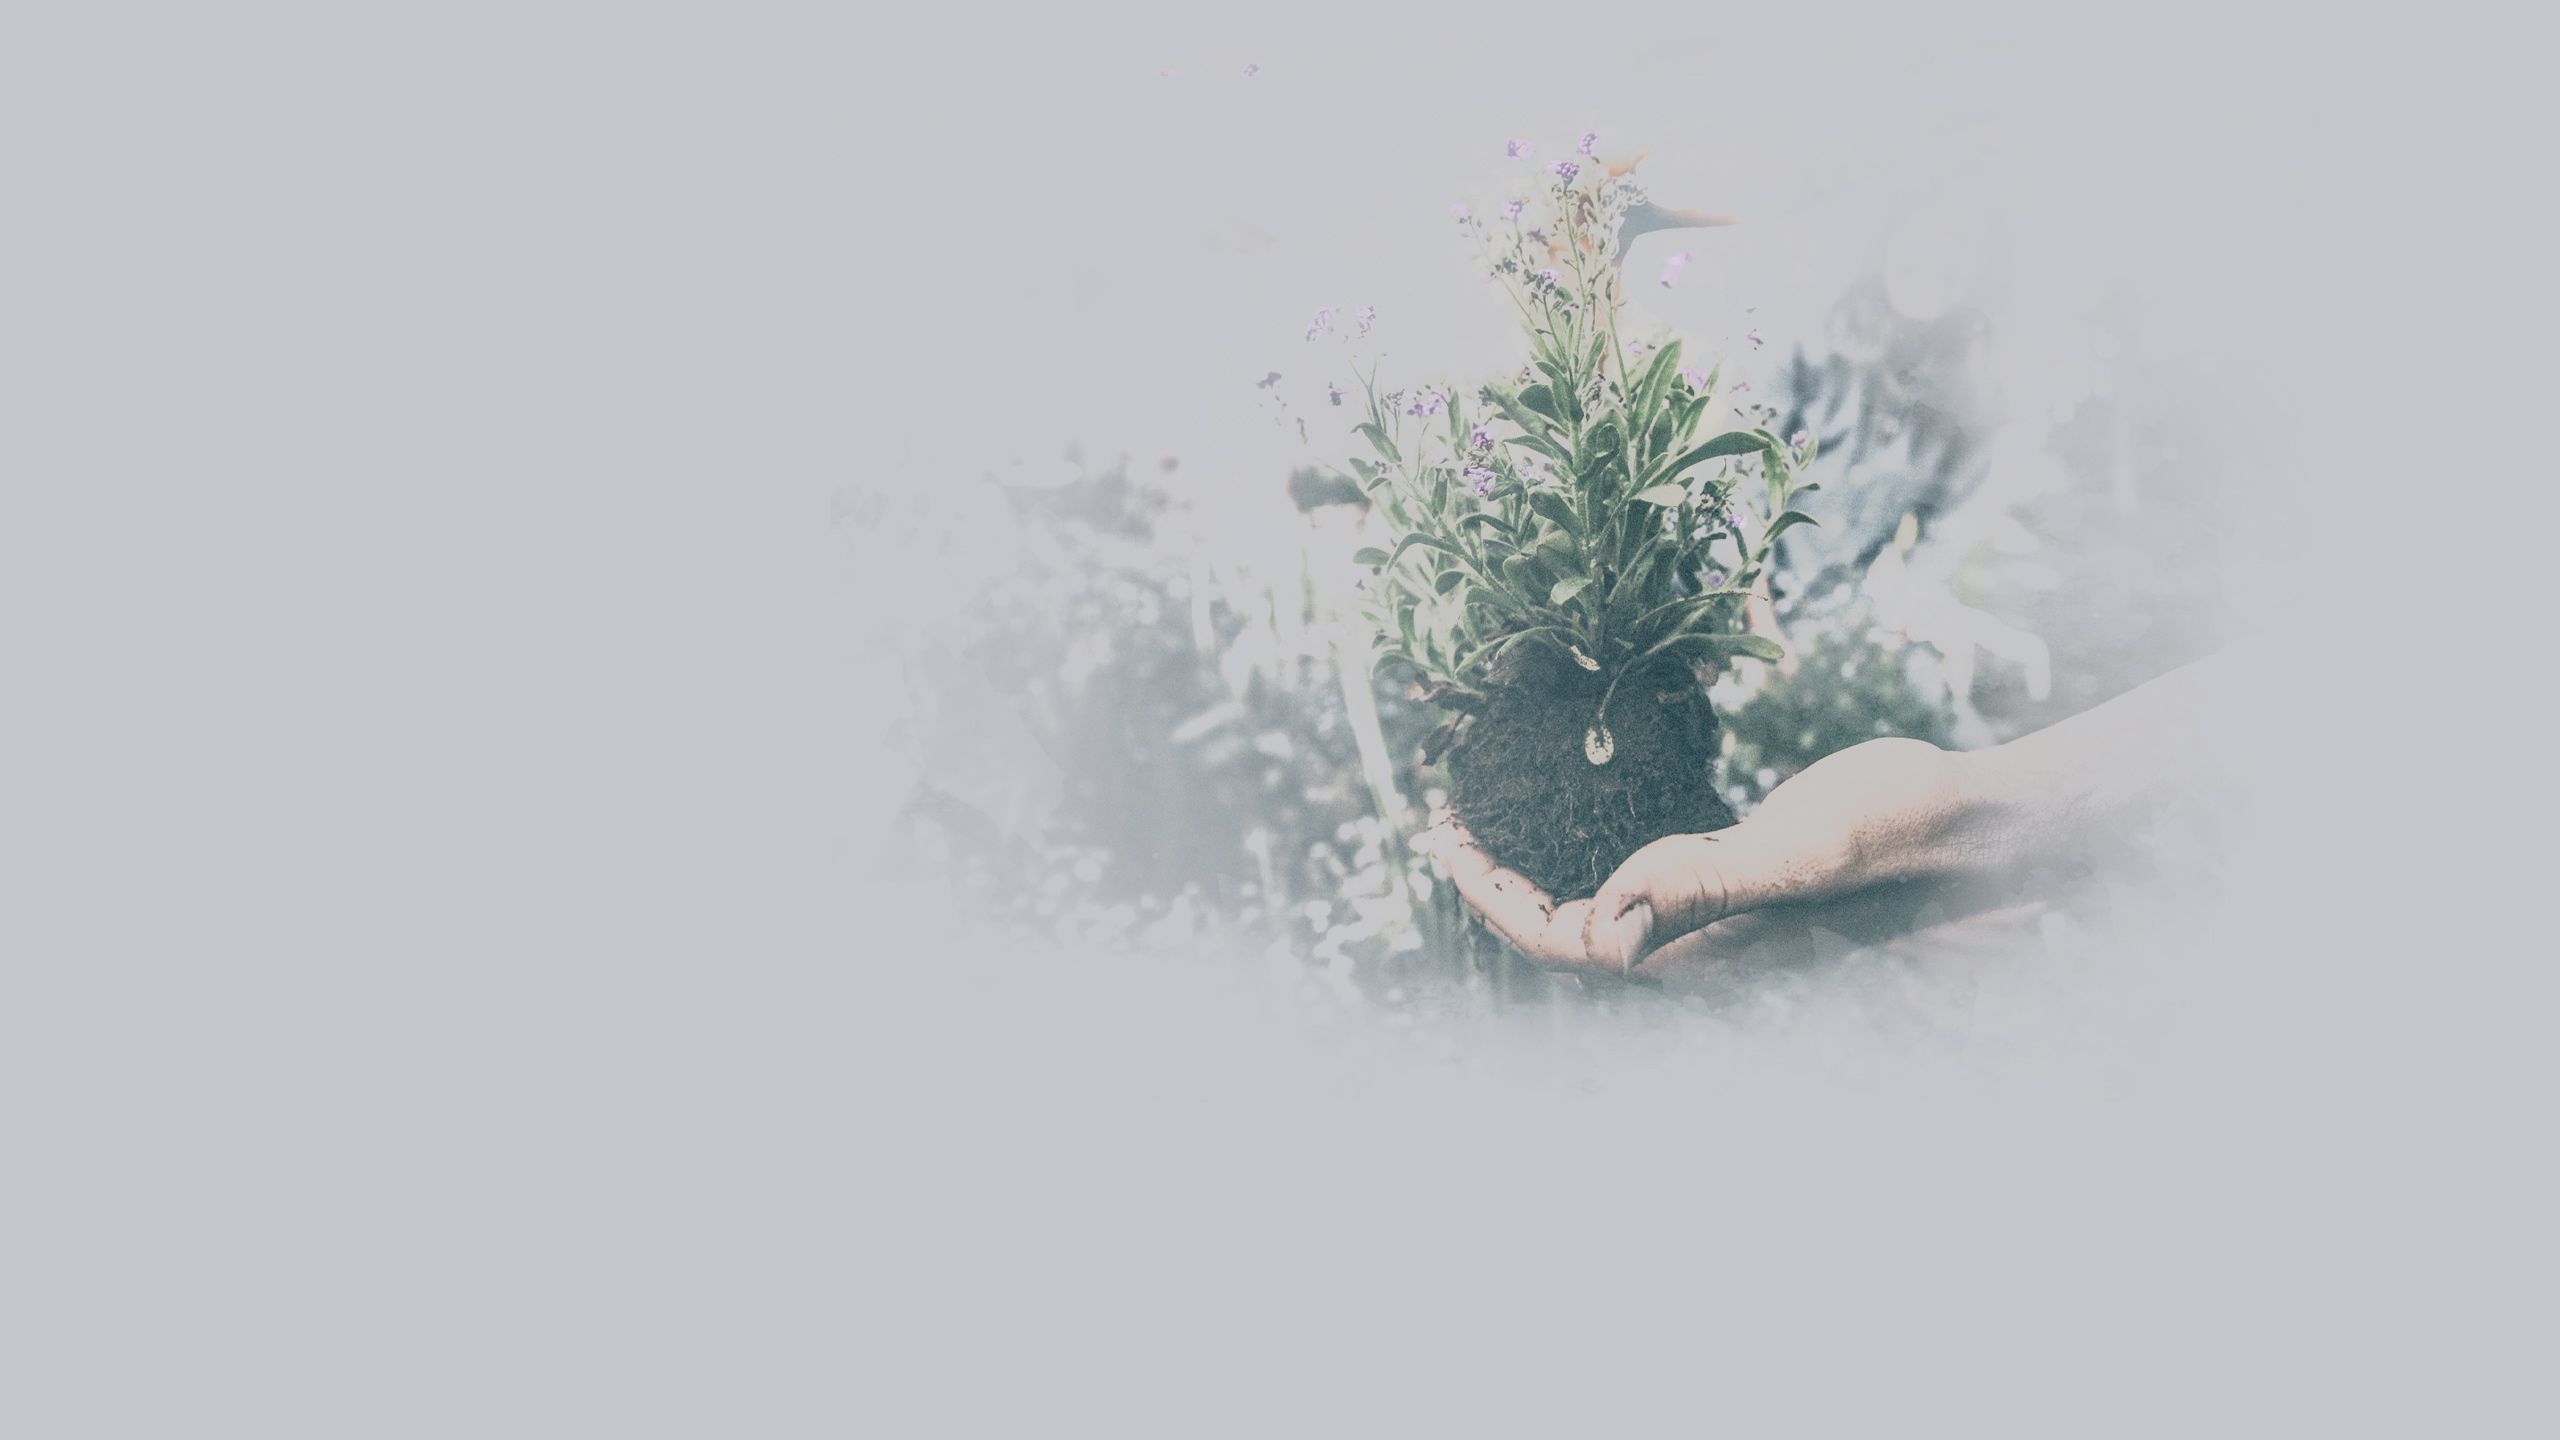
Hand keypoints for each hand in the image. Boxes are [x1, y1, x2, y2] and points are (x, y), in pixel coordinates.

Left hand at [1423, 738, 1972, 978]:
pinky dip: (1595, 849)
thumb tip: (1603, 934)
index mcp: (1702, 954)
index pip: (1561, 942)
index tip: (1441, 831)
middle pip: (1567, 933)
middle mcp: (1703, 949)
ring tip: (1491, 813)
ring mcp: (1725, 919)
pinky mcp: (1745, 884)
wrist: (1984, 821)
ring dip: (1539, 868)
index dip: (1490, 896)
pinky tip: (1580, 808)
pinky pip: (1646, 881)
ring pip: (1603, 909)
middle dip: (1497, 883)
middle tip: (1446, 814)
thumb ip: (1703, 887)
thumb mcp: (1801, 850)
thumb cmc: (1901, 831)